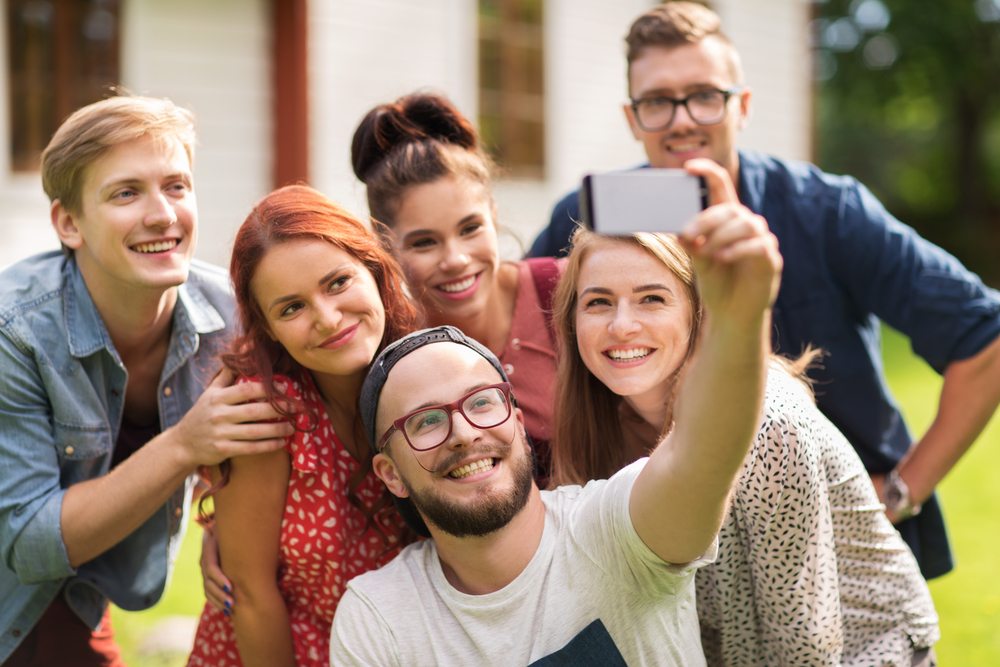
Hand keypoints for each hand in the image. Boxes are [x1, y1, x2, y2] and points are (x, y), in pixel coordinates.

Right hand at [170, 368, 293, 467]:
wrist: (183, 443)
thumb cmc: (202, 413)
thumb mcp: (210, 392)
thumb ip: (228, 374)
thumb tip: (243, 348)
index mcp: (218, 398)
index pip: (246, 390)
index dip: (267, 388)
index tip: (284, 387)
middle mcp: (219, 414)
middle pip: (254, 411)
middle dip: (277, 409)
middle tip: (296, 407)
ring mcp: (221, 433)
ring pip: (255, 432)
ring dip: (277, 430)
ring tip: (292, 426)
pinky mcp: (223, 449)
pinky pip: (250, 448)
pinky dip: (268, 446)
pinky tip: (281, 442)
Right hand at [200, 521, 234, 613]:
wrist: (234, 530)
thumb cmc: (237, 529)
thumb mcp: (229, 529)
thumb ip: (223, 531)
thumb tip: (216, 528)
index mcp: (209, 549)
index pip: (210, 567)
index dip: (219, 578)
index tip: (230, 586)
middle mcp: (205, 562)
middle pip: (208, 581)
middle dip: (220, 593)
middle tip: (233, 602)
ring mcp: (205, 573)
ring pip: (208, 590)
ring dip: (219, 600)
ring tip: (231, 608)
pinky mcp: (209, 581)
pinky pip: (209, 595)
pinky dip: (217, 603)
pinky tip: (226, 611)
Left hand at [679, 159, 781, 325]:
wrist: (732, 314)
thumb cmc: (716, 283)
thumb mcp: (698, 262)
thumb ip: (692, 246)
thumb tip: (680, 233)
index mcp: (726, 219)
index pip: (721, 185)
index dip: (707, 171)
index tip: (688, 167)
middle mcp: (746, 224)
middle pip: (730, 208)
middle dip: (705, 220)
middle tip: (687, 236)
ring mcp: (761, 240)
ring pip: (745, 224)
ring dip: (720, 237)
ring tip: (705, 254)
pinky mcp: (770, 258)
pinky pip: (757, 245)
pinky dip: (736, 250)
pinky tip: (721, 258)